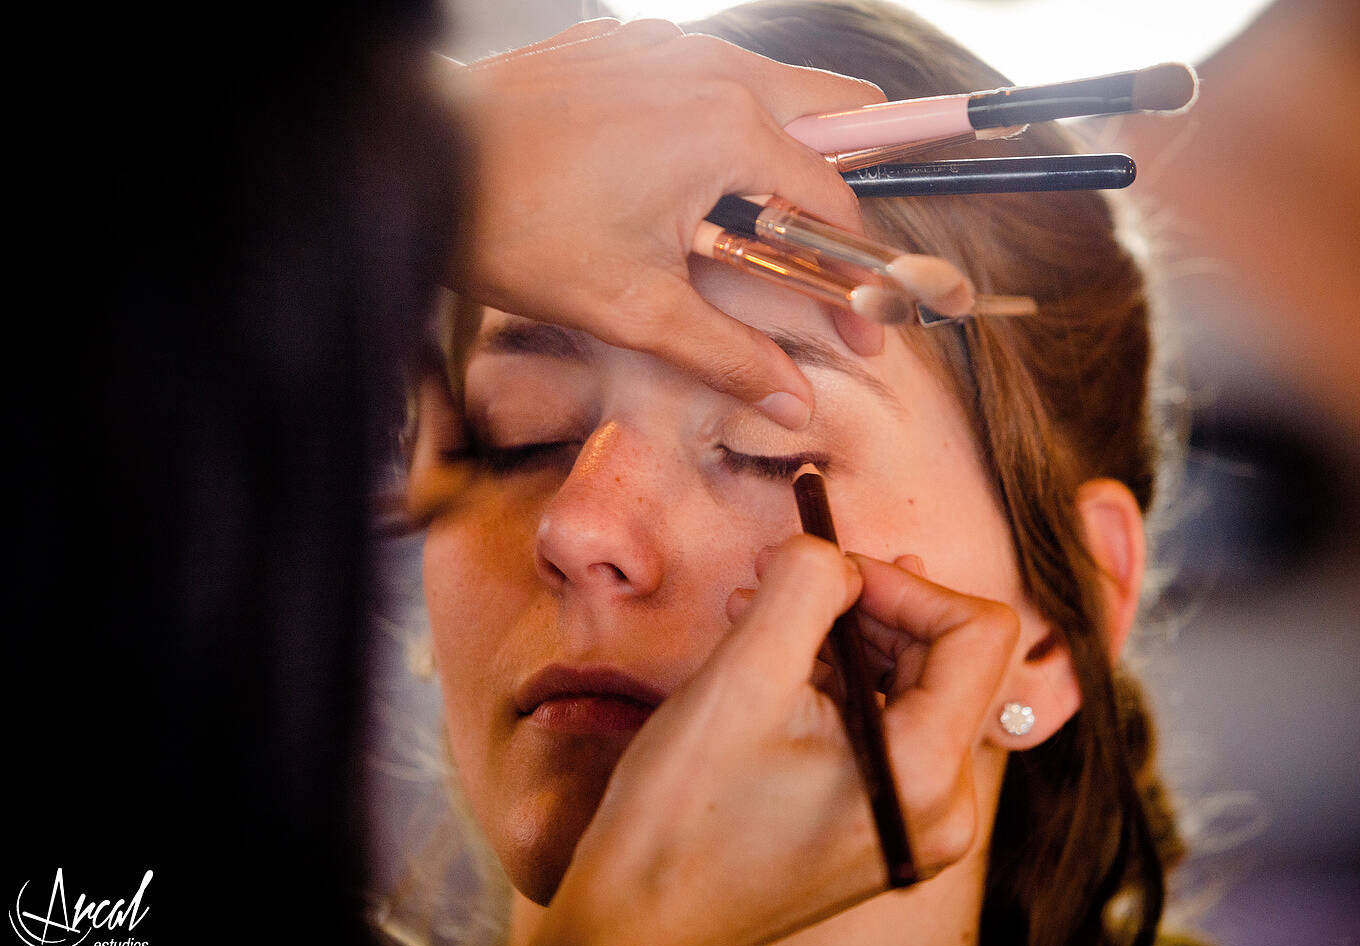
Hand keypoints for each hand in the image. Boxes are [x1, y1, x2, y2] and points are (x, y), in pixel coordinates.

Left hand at [442, 19, 885, 429]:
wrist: (415, 162)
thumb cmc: (515, 226)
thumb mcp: (634, 307)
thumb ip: (728, 353)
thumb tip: (791, 400)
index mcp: (728, 126)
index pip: (832, 198)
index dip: (854, 272)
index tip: (859, 323)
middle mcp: (709, 68)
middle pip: (830, 109)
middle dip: (851, 178)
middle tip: (836, 250)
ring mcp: (664, 47)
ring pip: (766, 89)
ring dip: (781, 153)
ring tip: (756, 227)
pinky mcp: (623, 47)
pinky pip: (703, 78)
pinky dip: (717, 127)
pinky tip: (683, 184)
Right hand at [520, 536, 1019, 945]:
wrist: (637, 925)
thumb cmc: (679, 817)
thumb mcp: (741, 677)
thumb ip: (804, 587)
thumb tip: (834, 550)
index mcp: (924, 773)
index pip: (977, 632)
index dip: (904, 582)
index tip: (828, 570)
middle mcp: (941, 807)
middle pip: (947, 658)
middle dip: (865, 604)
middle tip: (782, 579)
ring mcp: (914, 822)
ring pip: (909, 687)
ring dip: (843, 637)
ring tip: (760, 617)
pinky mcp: (880, 825)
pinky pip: (882, 728)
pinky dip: (835, 683)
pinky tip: (770, 664)